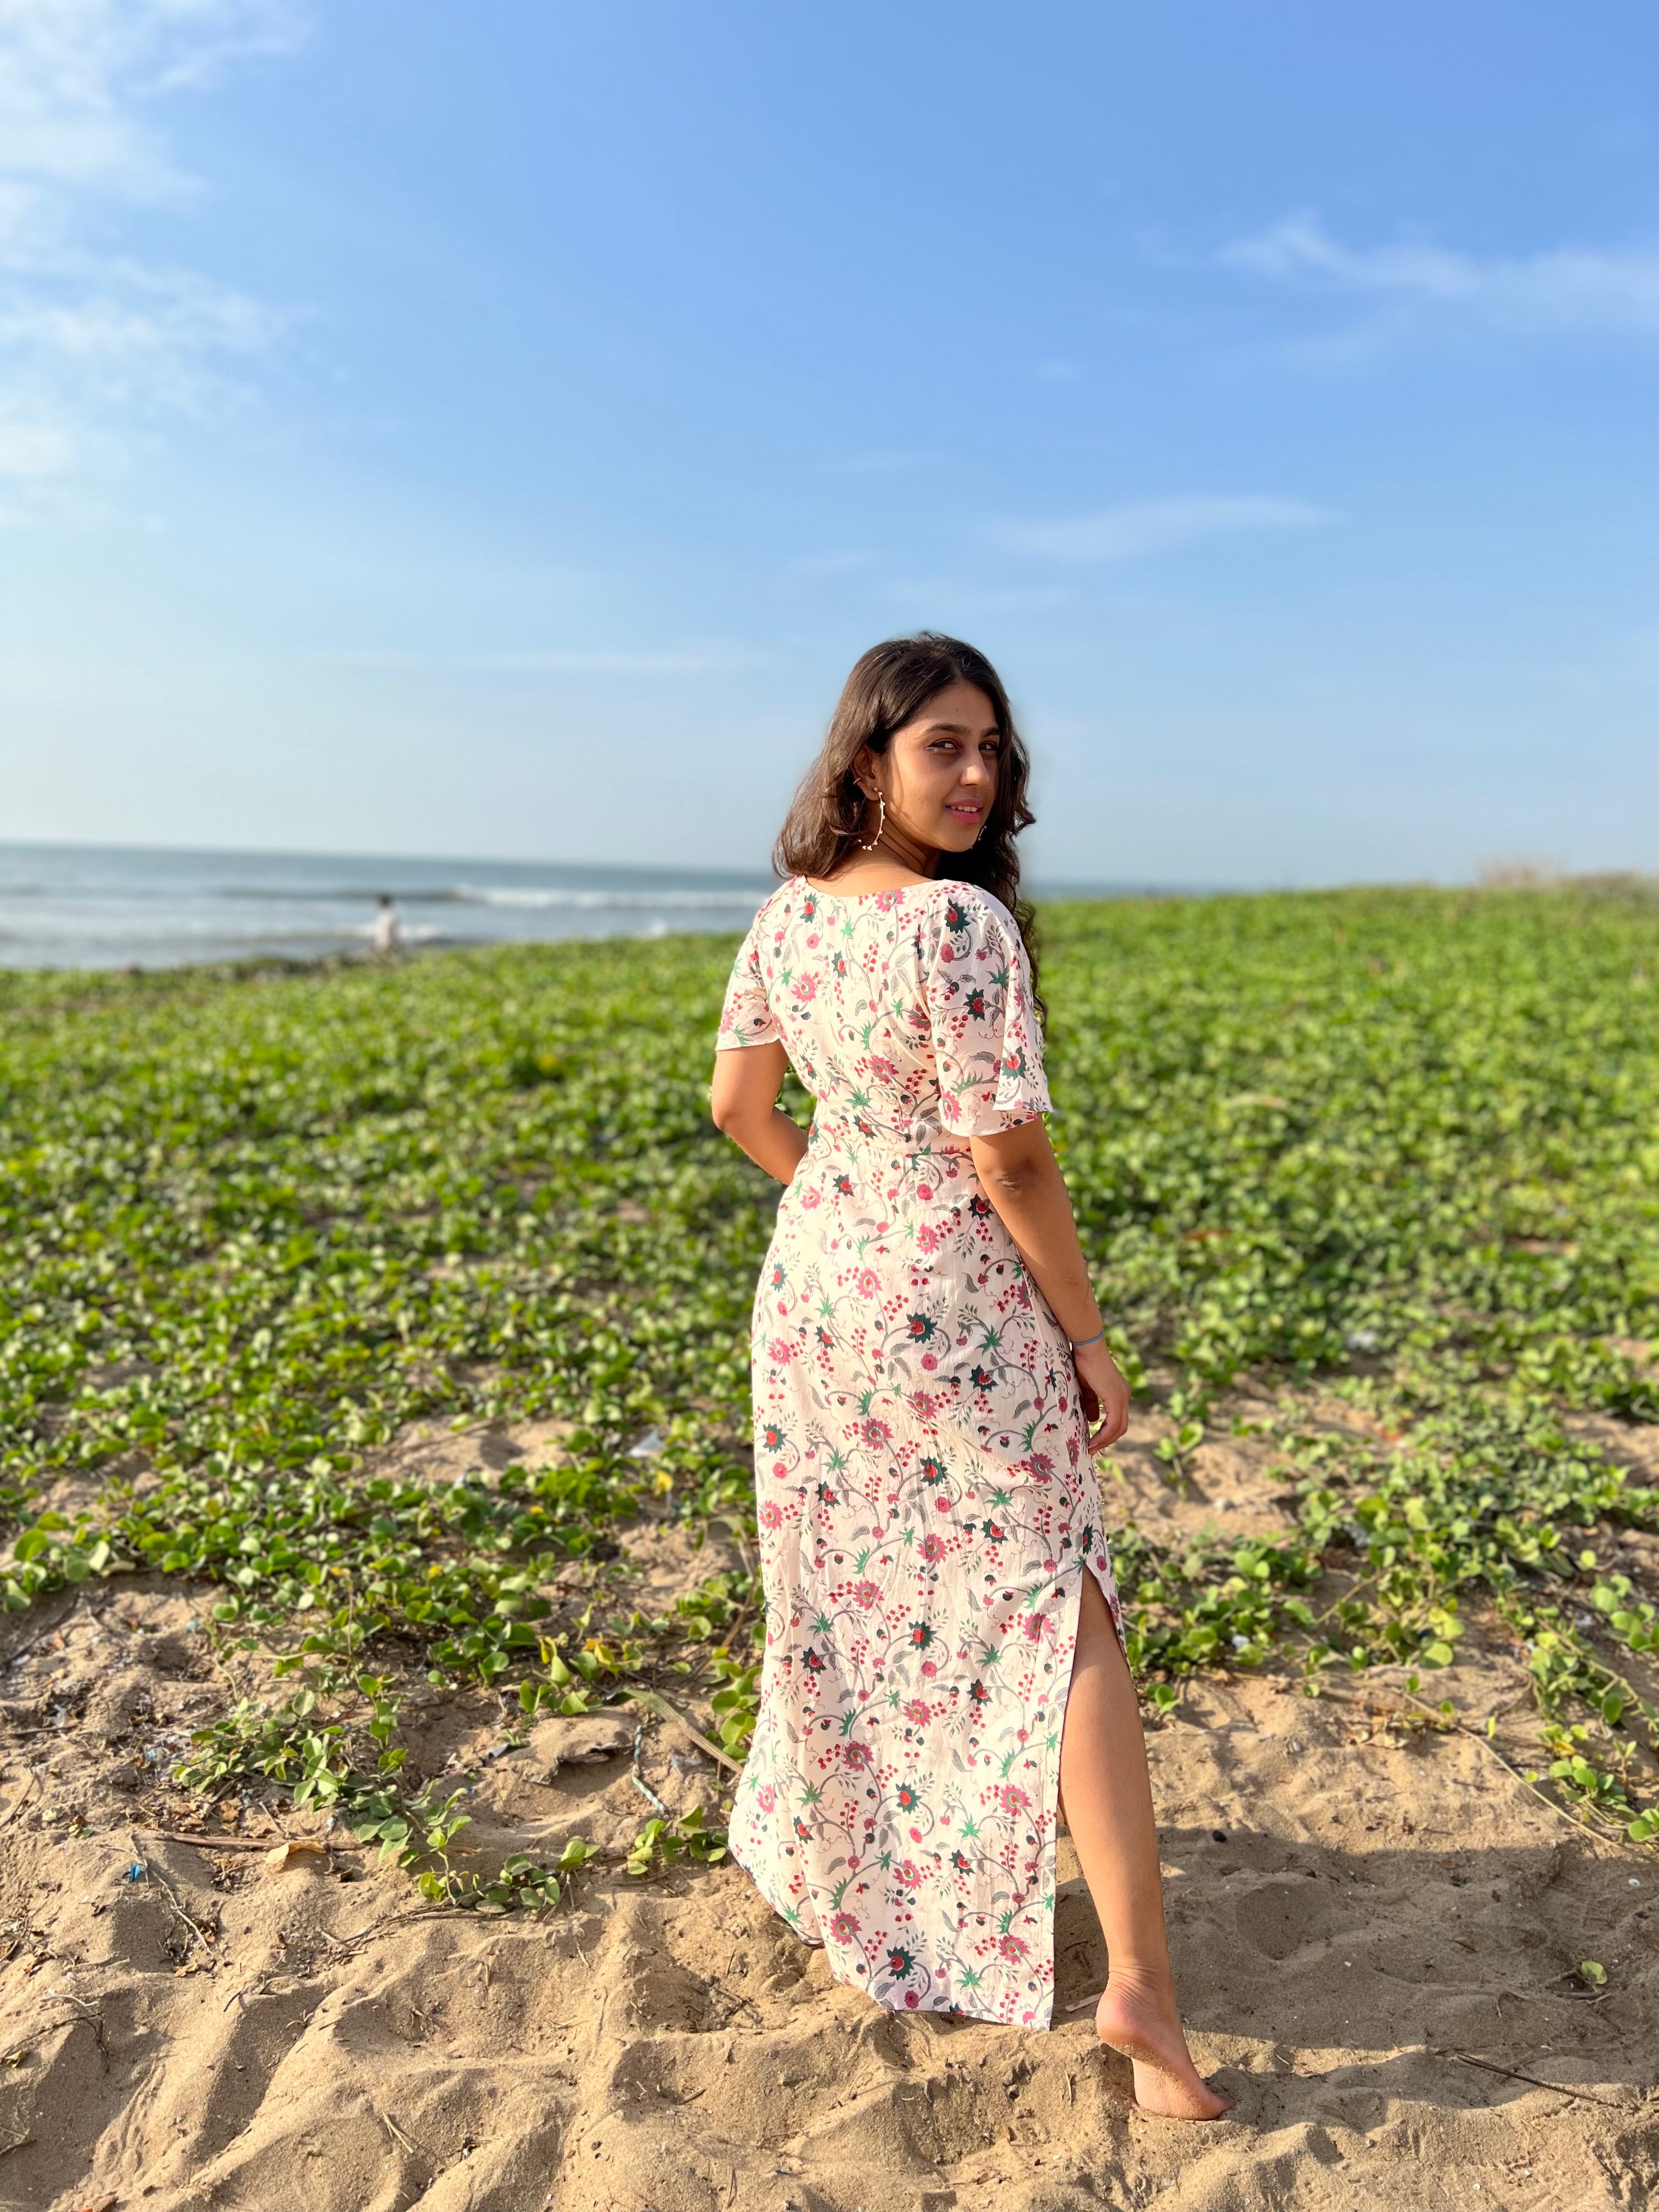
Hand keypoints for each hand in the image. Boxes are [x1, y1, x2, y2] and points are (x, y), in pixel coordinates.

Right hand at [1074, 1339, 1129, 1453]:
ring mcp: (1122, 1397)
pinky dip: (1103, 1435)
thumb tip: (1091, 1421)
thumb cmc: (1083, 1362)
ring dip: (1104, 1441)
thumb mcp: (1086, 1388)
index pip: (1117, 1419)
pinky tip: (1092, 1441)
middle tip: (1092, 1449)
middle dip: (1106, 1441)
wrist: (1087, 1348)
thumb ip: (1090, 1404)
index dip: (1106, 1432)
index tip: (1093, 1441)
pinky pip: (1113, 1424)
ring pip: (1118, 1428)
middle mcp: (1125, 1396)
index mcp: (1119, 1393)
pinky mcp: (1116, 1399)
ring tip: (1089, 1449)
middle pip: (1121, 1427)